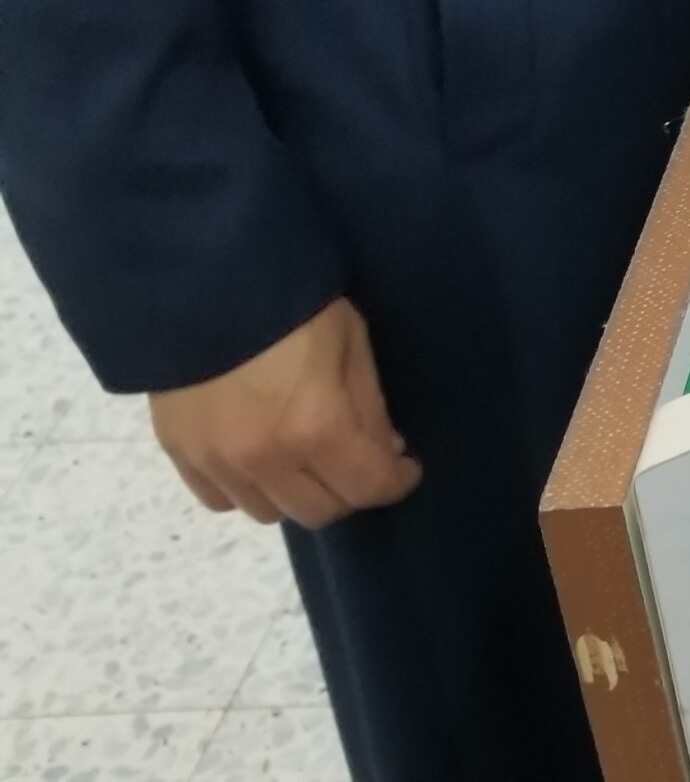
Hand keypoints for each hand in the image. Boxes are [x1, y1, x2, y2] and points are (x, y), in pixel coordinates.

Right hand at [150, 298, 421, 528]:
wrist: (204, 281)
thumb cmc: (294, 305)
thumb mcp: (352, 344)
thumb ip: (369, 408)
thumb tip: (384, 450)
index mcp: (316, 430)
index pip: (368, 488)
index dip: (397, 481)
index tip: (405, 469)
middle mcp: (265, 462)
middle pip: (320, 511)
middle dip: (350, 491)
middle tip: (358, 461)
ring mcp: (217, 463)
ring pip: (269, 512)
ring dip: (298, 493)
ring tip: (308, 459)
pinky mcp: (180, 454)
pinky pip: (221, 499)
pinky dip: (248, 490)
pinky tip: (261, 460)